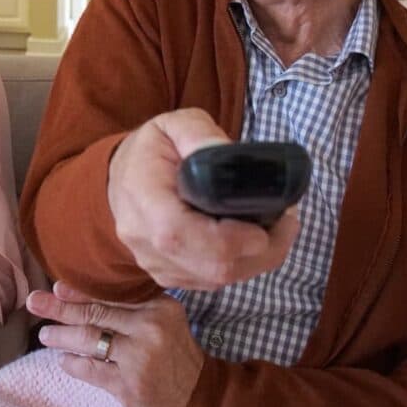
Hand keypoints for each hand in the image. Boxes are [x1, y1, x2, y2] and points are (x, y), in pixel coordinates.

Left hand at [29, 281, 203, 406]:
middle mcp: (149, 327)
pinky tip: (64, 361)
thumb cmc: (174, 354)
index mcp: (158, 306)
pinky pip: (92, 370)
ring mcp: (138, 357)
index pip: (110, 295)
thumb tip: (76, 292)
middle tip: (34, 302)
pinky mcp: (129, 386)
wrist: (199, 399)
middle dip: (60, 308)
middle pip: (95, 314)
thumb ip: (131, 306)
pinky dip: (74, 365)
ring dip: (62, 336)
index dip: (80, 291)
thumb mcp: (163, 321)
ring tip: (45, 334)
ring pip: (89, 340)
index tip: (56, 287)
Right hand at [107, 108, 299, 289]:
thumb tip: (233, 156)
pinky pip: (213, 282)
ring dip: (256, 260)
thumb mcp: (174, 125)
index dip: (228, 239)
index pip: (181, 234)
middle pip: (210, 267)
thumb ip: (200, 135)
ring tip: (275, 226)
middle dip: (260, 251)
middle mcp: (146, 242)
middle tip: (287, 221)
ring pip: (217, 280)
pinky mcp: (169, 276)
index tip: (264, 224)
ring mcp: (157, 265)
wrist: (120, 180)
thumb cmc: (151, 150)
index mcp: (144, 200)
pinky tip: (251, 239)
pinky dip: (240, 265)